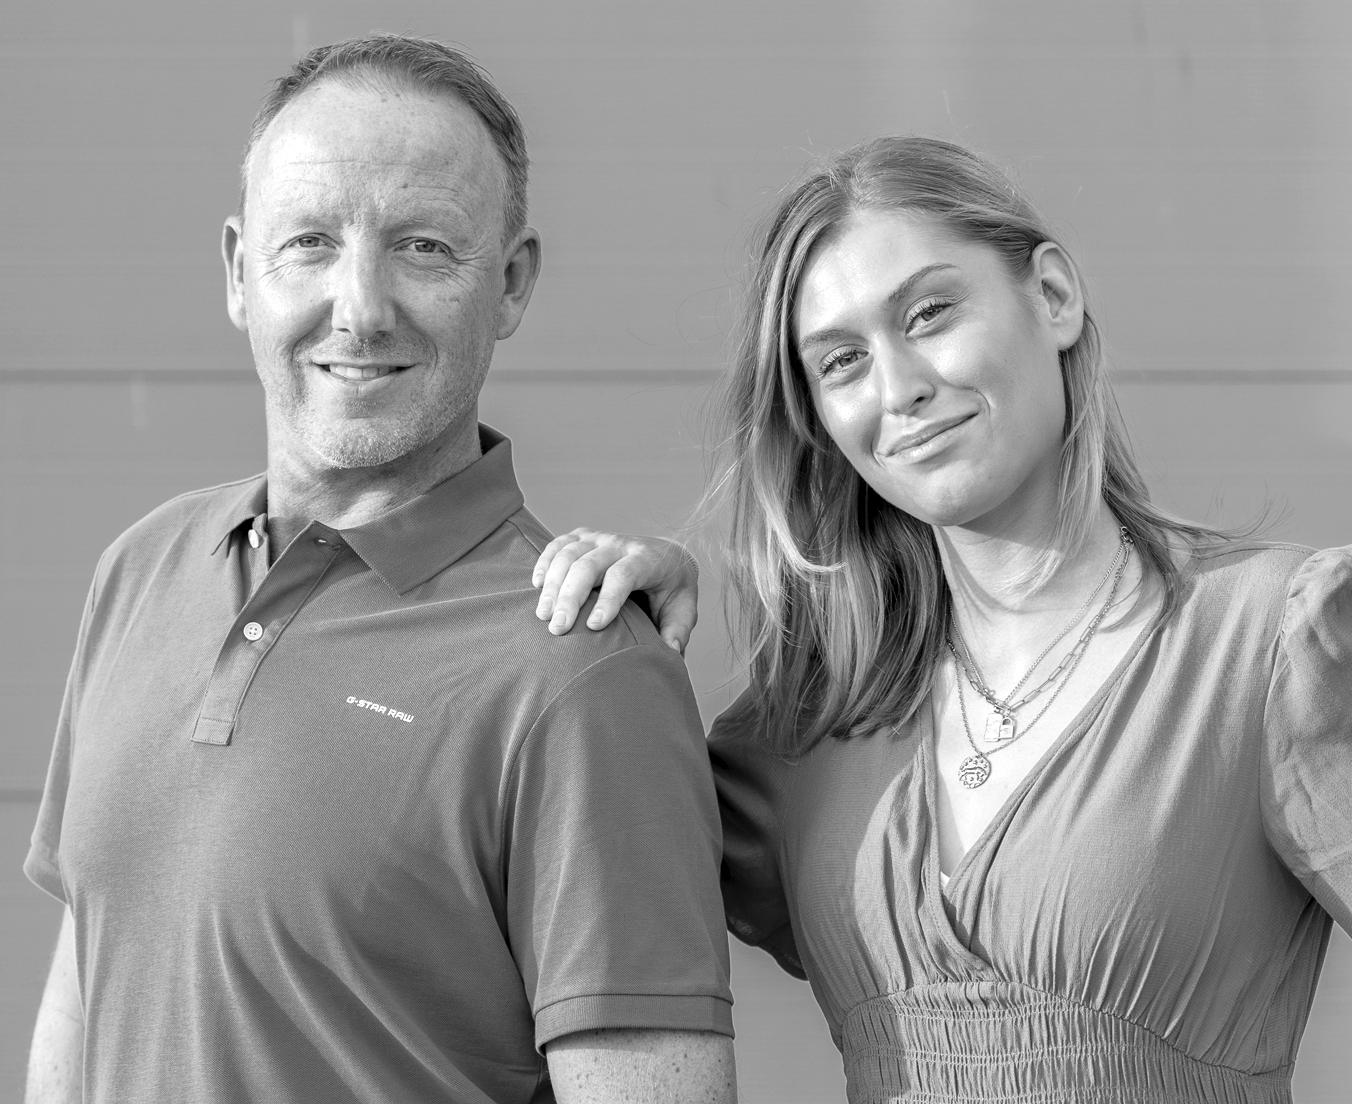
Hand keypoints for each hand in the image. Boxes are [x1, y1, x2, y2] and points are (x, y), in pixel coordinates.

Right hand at [532, 528, 698, 653]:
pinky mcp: (584, 537)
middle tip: (557, 629)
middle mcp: (621, 544)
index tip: (593, 627)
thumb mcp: (684, 608)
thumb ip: (677, 630)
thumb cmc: (673, 588)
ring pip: (569, 554)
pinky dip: (545, 561)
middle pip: (588, 565)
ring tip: (543, 615)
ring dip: (552, 584)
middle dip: (570, 597)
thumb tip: (670, 653)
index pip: (623, 575)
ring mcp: (600, 538)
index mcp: (647, 560)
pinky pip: (559, 544)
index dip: (608, 599)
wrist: (669, 554)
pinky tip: (537, 585)